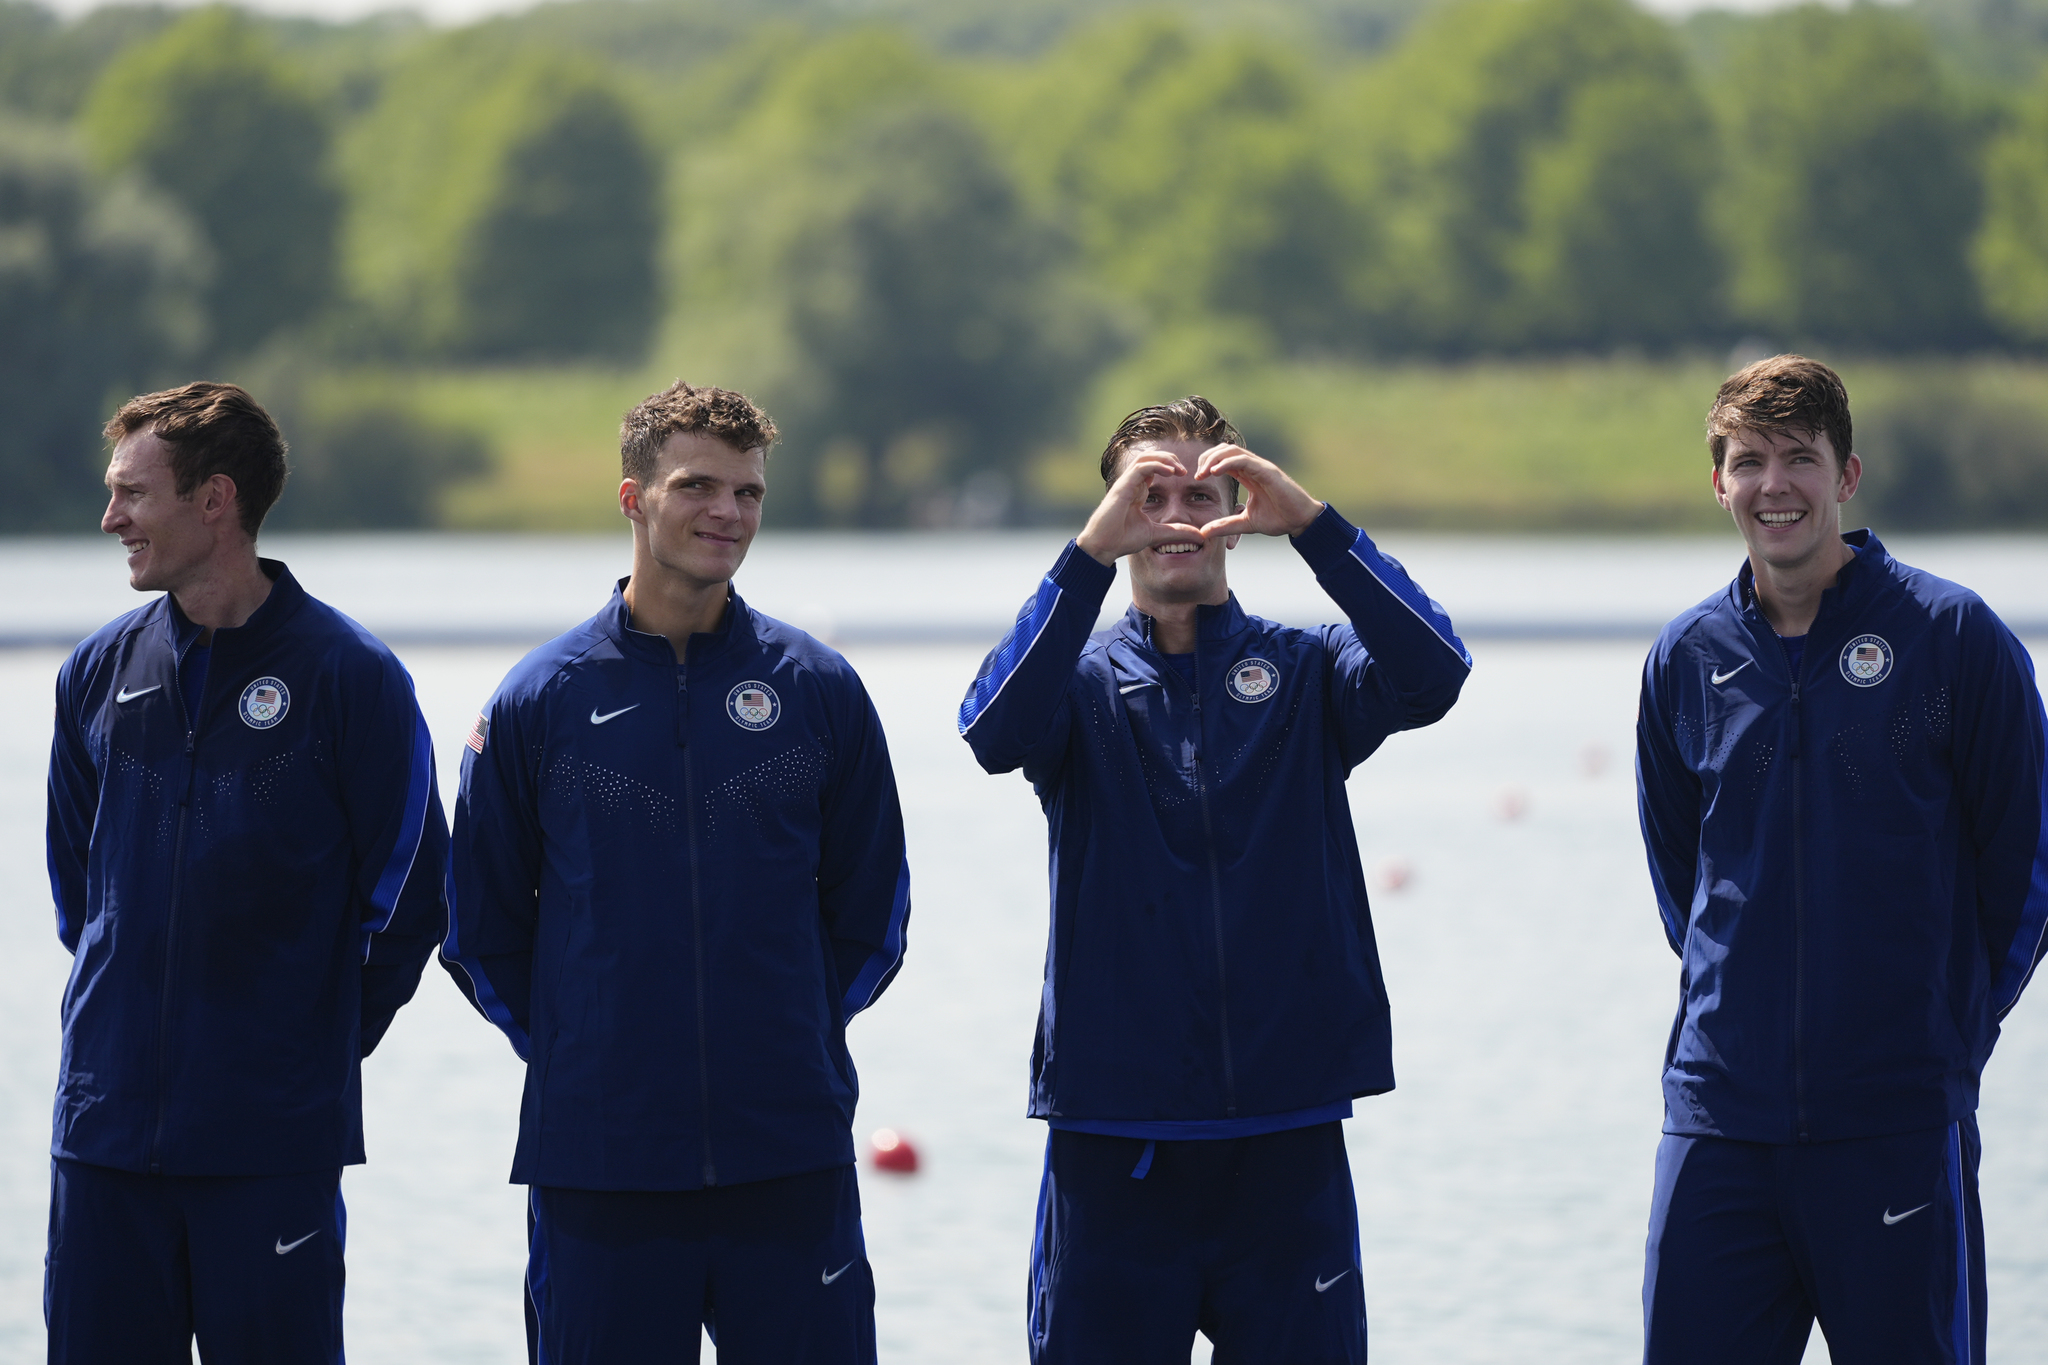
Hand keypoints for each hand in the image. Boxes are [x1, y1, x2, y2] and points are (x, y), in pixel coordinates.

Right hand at [1075, 451, 1206, 565]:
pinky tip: (1170, 472)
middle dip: (1169, 459)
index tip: (1185, 476)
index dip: (1170, 467)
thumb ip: (1175, 532)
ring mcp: (1126, 483)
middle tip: (1184, 471)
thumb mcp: (1156, 534)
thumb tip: (1198, 535)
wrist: (1103, 547)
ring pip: (1145, 458)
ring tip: (1178, 469)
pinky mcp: (1122, 487)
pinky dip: (1156, 465)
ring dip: (1164, 459)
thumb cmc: (1122, 539)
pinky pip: (1141, 467)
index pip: (1153, 467)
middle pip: (1150, 457)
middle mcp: (1131, 483)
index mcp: (1137, 491)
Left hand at [1193, 445, 1321, 539]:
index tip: (1195, 478)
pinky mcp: (1267, 471)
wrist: (1301, 522)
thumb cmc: (1279, 519)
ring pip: (1232, 451)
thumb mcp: (1246, 523)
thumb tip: (1203, 532)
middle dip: (1207, 458)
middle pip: (1224, 450)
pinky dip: (1227, 463)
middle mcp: (1253, 467)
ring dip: (1214, 458)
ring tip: (1203, 472)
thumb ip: (1226, 525)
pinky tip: (1215, 471)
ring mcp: (1260, 467)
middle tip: (1196, 474)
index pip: (1222, 460)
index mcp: (1248, 475)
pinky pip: (1244, 460)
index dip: (1206, 464)